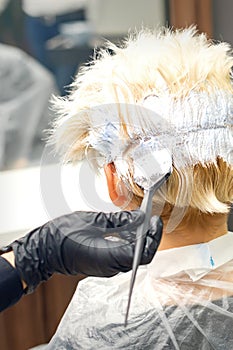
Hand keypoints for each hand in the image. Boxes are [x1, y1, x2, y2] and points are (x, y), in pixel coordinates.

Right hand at [11, 210, 162, 292]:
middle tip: (150, 218)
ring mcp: (107, 268)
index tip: (155, 220)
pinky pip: (122, 255)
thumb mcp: (93, 221)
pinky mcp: (102, 264)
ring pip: (132, 255)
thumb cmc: (64, 234)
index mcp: (110, 257)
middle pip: (140, 255)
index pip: (144, 253)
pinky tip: (125, 228)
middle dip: (148, 236)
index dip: (154, 237)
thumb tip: (138, 217)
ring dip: (139, 238)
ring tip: (139, 219)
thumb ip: (119, 220)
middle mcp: (111, 267)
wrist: (44, 250)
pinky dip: (128, 242)